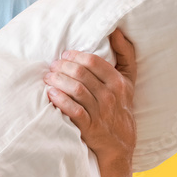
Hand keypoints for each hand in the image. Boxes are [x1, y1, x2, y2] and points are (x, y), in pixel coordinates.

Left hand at [43, 28, 136, 166]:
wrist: (119, 146)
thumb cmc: (121, 107)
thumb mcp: (129, 80)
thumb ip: (126, 54)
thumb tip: (117, 30)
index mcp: (119, 82)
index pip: (93, 62)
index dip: (75, 56)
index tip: (64, 54)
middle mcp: (111, 96)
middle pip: (81, 74)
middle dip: (62, 67)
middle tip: (51, 67)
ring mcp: (100, 112)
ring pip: (75, 90)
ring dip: (57, 81)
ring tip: (47, 78)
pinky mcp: (90, 127)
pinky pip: (73, 110)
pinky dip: (60, 101)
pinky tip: (50, 94)